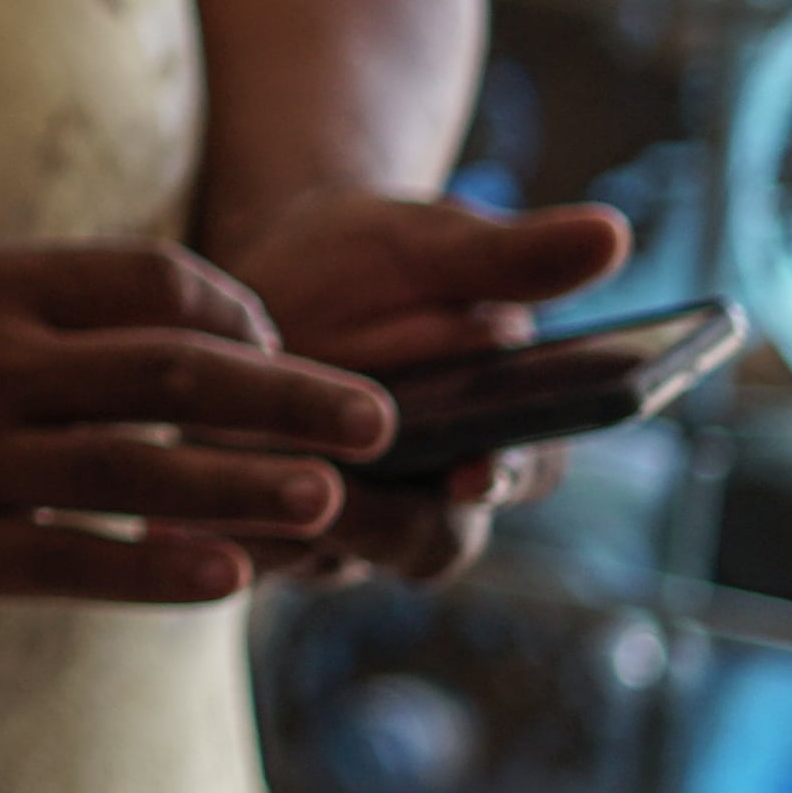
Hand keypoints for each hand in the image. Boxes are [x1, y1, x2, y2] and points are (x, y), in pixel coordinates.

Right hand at [0, 238, 396, 630]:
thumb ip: (11, 303)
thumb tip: (133, 309)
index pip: (146, 284)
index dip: (232, 316)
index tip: (279, 350)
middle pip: (170, 370)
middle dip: (290, 393)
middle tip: (381, 414)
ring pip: (137, 468)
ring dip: (250, 484)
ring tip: (334, 502)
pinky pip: (70, 557)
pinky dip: (156, 565)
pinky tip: (227, 578)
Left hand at [209, 192, 629, 586]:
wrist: (272, 266)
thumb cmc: (378, 257)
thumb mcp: (438, 244)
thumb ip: (515, 257)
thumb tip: (612, 234)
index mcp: (498, 431)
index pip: (523, 473)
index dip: (506, 477)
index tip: (479, 467)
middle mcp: (426, 496)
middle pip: (425, 544)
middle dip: (385, 524)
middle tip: (338, 496)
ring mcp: (343, 519)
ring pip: (327, 558)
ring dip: (287, 532)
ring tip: (242, 496)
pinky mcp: (262, 523)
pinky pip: (244, 553)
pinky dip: (218, 535)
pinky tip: (180, 507)